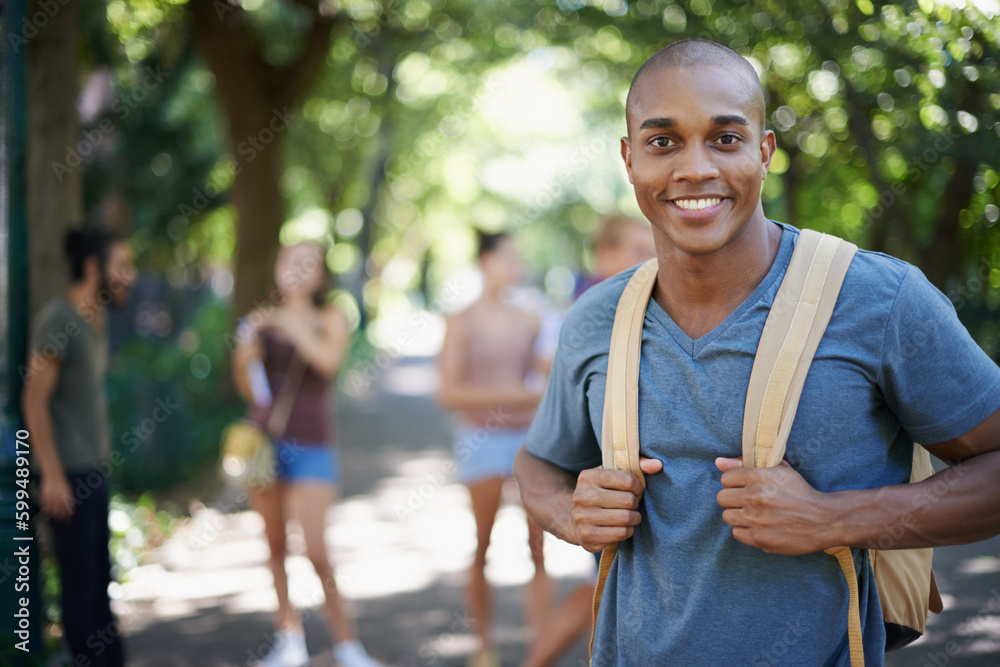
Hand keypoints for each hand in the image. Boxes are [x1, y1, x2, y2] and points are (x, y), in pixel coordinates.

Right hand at [41, 474, 74, 522]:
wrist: (54, 474)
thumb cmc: (62, 484)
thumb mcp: (68, 491)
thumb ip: (69, 500)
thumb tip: (71, 510)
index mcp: (67, 496)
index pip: (68, 509)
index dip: (68, 516)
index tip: (69, 521)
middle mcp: (59, 497)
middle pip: (60, 511)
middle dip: (61, 518)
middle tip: (62, 522)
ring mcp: (51, 497)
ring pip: (52, 510)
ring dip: (54, 516)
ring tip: (55, 519)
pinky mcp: (44, 496)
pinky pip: (45, 506)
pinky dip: (47, 511)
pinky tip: (48, 513)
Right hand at [571, 457, 662, 551]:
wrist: (575, 519)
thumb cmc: (602, 493)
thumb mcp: (613, 475)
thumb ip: (637, 465)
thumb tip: (658, 464)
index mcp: (588, 477)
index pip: (627, 480)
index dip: (638, 486)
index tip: (635, 490)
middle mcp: (582, 496)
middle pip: (628, 500)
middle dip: (635, 503)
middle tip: (632, 504)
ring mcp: (583, 517)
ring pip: (626, 518)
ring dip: (634, 518)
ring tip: (629, 515)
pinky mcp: (587, 536)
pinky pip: (621, 533)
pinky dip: (628, 530)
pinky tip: (622, 526)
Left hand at [715, 457, 834, 554]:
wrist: (823, 520)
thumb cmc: (800, 492)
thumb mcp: (778, 469)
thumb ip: (745, 463)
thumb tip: (718, 462)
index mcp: (758, 476)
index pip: (725, 478)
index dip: (735, 483)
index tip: (745, 487)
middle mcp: (753, 496)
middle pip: (722, 498)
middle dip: (733, 499)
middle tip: (748, 502)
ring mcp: (755, 518)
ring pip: (727, 516)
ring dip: (738, 515)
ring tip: (754, 515)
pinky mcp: (758, 538)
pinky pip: (736, 533)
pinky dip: (745, 531)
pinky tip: (758, 526)